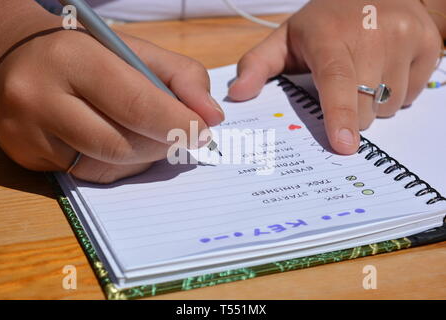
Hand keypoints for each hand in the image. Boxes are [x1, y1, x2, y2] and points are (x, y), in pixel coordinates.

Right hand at [0, 17, 223, 182]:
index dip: (177, 124)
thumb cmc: (87, 52)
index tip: (203, 131)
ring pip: (108, 167)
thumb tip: (211, 117)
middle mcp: (40, 99)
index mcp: (72, 59)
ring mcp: (28, 134)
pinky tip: (121, 143)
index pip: (135, 104)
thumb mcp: (136, 49)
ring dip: (143, 158)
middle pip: (122, 145)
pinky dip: (119, 166)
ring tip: (149, 135)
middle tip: (181, 134)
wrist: (19, 56)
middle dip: (163, 145)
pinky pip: (90, 175)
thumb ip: (182, 77)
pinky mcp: (28, 158)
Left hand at [228, 0, 442, 153]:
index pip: (337, 80)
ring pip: (389, 105)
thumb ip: (257, 65)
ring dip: (373, 104)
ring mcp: (405, 38)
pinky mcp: (428, 45)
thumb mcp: (287, 38)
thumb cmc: (326, 21)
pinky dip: (395, 93)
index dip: (340, 114)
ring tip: (363, 74)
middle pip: (364, 105)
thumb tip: (236, 95)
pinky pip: (411, 95)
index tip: (343, 146)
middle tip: (342, 88)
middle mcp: (372, 34)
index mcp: (330, 36)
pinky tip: (384, 69)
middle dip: (351, 113)